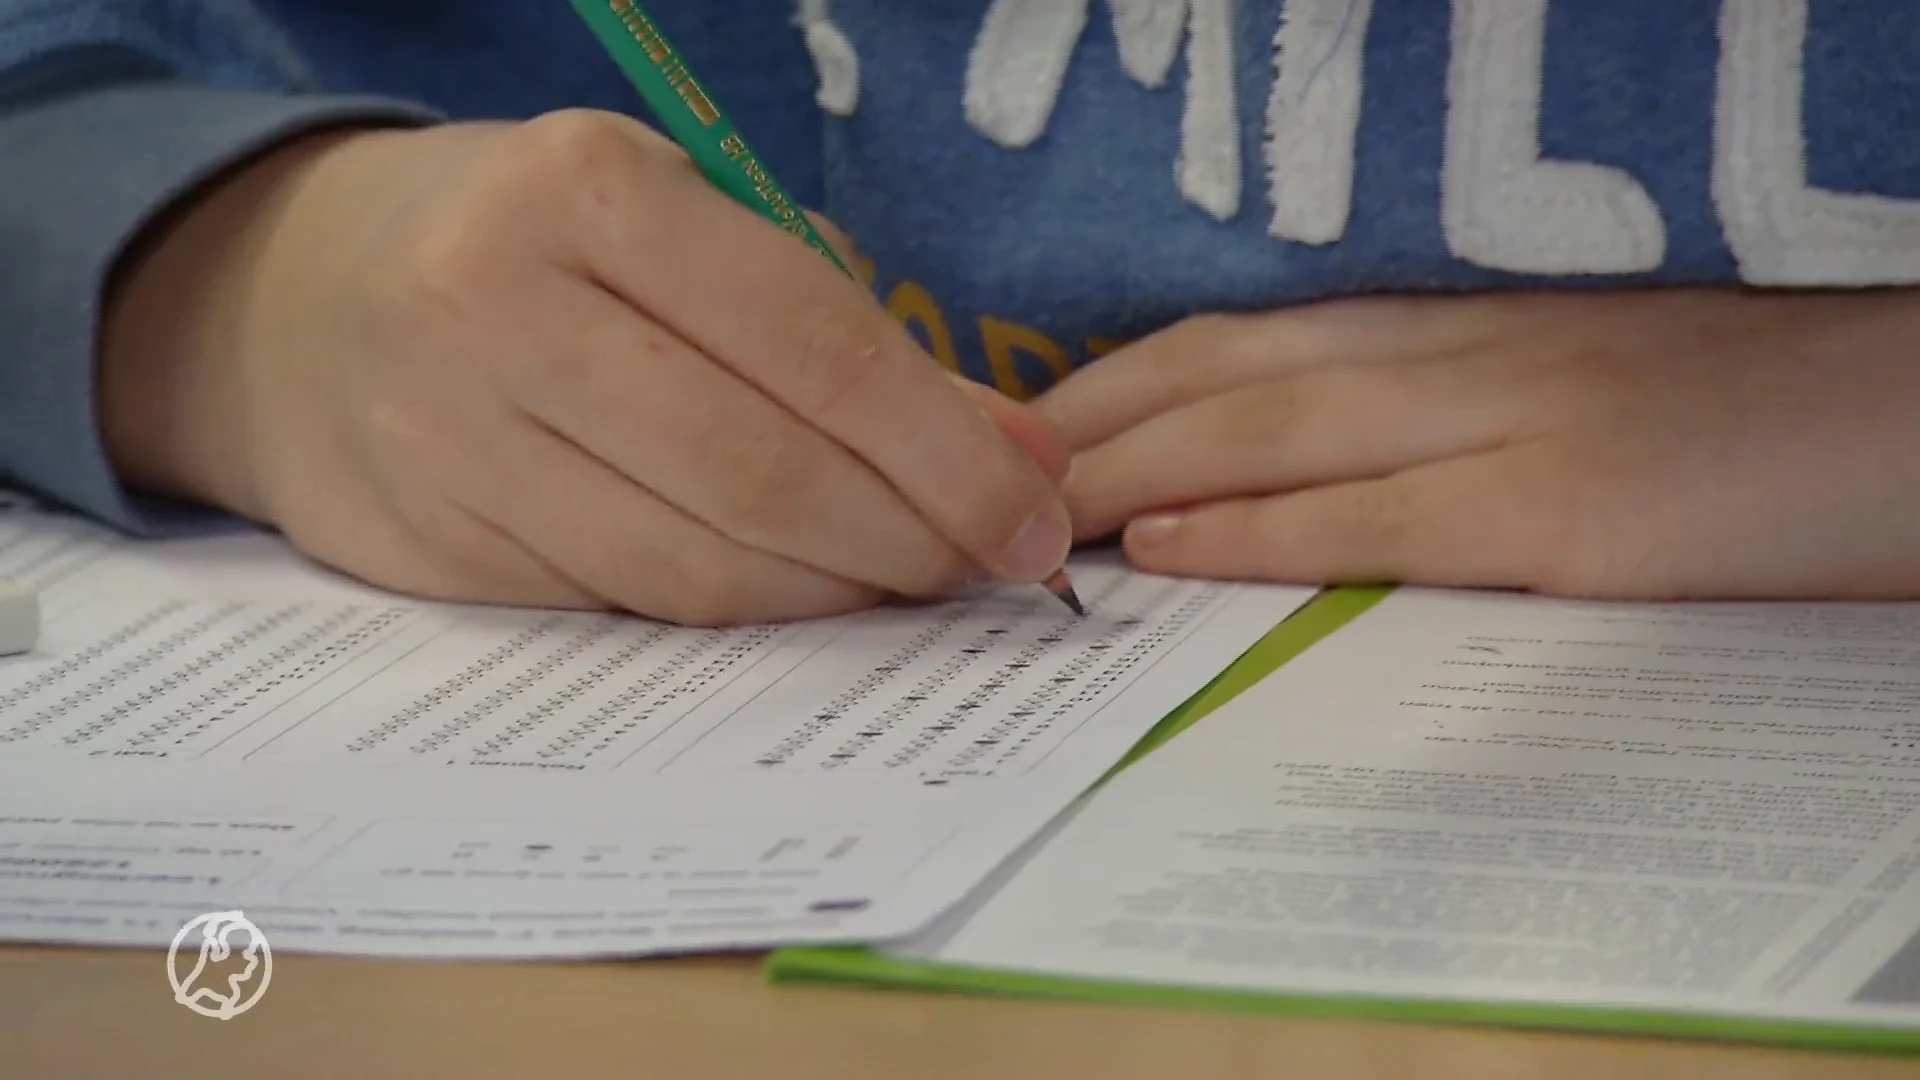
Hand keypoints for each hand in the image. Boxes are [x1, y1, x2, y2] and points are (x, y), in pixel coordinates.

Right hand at [99, 111, 1071, 624]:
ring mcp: (446, 440)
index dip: (946, 450)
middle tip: (989, 562)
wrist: (299, 298)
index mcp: (585, 192)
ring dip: (833, 592)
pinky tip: (795, 591)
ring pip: (693, 568)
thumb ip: (847, 331)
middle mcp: (498, 310)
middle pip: (759, 474)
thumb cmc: (538, 245)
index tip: (1034, 509)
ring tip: (904, 578)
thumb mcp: (684, 230)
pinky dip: (736, 613)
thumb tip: (1016, 456)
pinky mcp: (426, 546)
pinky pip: (623, 606)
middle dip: (908, 537)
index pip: (815, 347)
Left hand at [1039, 289, 1919, 599]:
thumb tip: (1296, 473)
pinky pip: (1380, 517)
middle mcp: (1463, 353)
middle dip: (1085, 422)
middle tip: (972, 473)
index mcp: (1458, 324)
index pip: (1241, 337)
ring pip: (1275, 429)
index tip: (1021, 426)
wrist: (1914, 415)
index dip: (1115, 381)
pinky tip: (1167, 548)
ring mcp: (1514, 422)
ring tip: (1024, 514)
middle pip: (1224, 371)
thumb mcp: (1569, 387)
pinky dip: (1259, 529)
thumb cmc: (1739, 415)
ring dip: (1131, 470)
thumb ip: (1437, 415)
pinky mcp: (1570, 509)